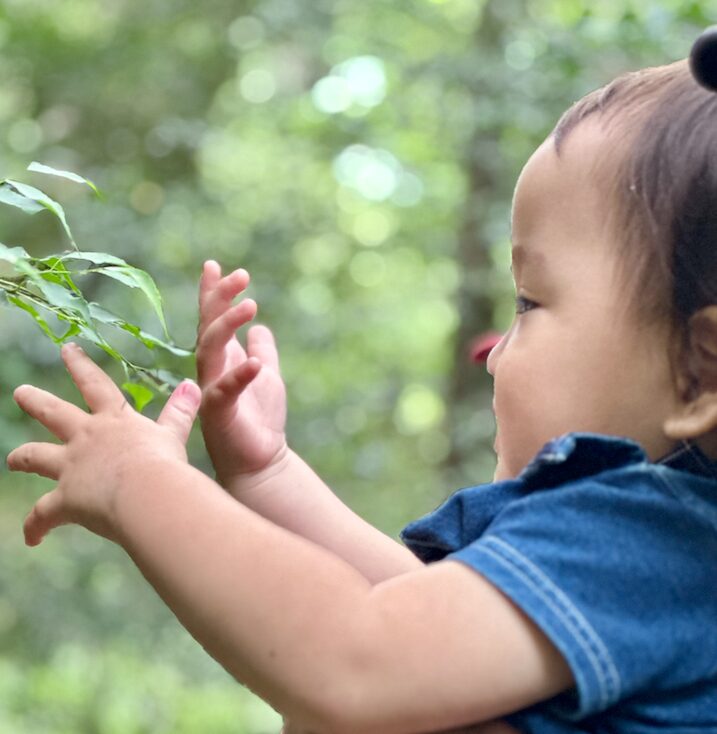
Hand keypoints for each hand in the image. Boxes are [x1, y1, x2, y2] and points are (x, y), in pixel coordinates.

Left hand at [7, 343, 200, 545]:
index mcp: (113, 420)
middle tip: (20, 392)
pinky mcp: (64, 499)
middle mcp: (86, 438)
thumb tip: (192, 384)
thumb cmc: (163, 462)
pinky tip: (32, 538)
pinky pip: (42, 514)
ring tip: (11, 460)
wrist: (146, 493)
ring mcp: (71, 467)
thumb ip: (179, 411)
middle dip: (36, 401)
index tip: (67, 349)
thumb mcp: (172, 433)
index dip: (81, 365)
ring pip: (35, 457)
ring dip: (21, 458)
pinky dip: (35, 526)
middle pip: (54, 413)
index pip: (95, 385)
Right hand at [197, 261, 287, 490]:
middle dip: (220, 299)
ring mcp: (211, 389)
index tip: (214, 265)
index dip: (213, 293)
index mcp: (222, 359)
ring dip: (228, 325)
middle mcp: (211, 370)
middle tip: (241, 276)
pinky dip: (240, 374)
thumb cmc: (260, 420)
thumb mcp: (267, 376)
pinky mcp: (218, 413)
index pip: (213, 320)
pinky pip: (226, 389)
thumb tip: (262, 328)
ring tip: (251, 305)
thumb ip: (263, 351)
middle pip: (208, 326)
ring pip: (211, 349)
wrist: (260, 461)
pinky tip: (255, 362)